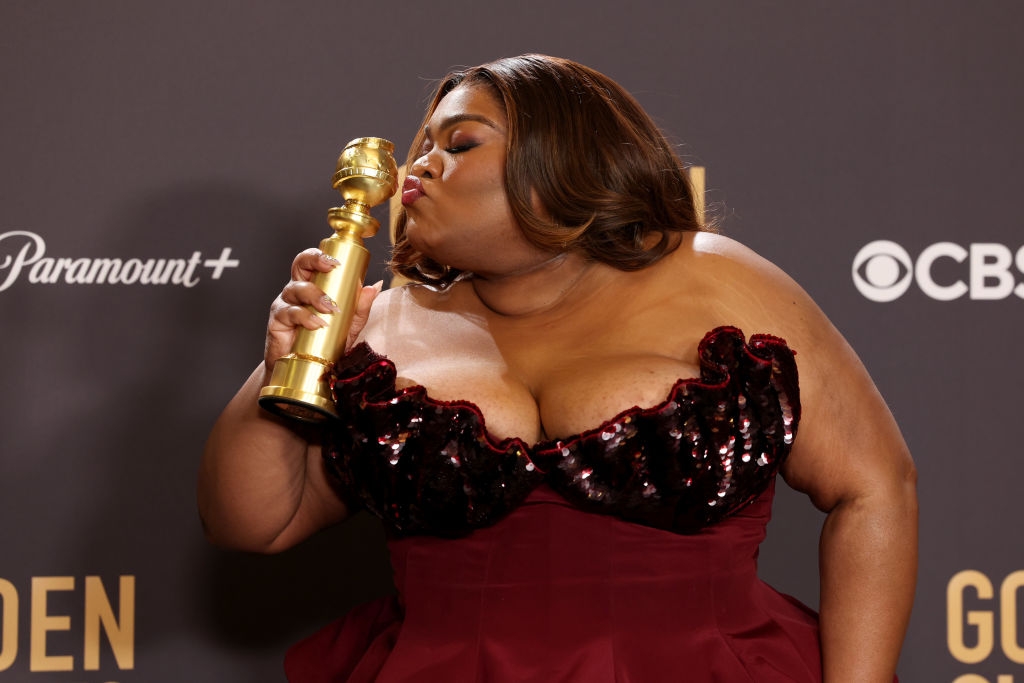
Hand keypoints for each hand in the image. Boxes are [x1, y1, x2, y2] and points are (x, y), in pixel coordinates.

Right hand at [264, 248, 381, 369]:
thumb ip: (360, 307)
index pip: (312, 261)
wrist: (308, 371)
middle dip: (314, 261)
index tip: (337, 261)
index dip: (321, 255)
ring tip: (331, 309)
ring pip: (296, 289)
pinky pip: (289, 313)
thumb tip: (375, 286)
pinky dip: (305, 317)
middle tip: (331, 268)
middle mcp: (296, 290)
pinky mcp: (277, 321)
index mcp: (312, 285)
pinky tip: (317, 324)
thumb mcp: (349, 324)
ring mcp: (285, 304)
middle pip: (299, 265)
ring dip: (315, 295)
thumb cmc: (326, 343)